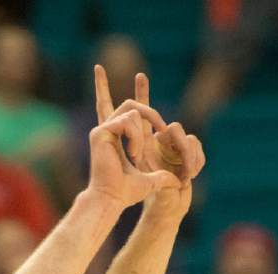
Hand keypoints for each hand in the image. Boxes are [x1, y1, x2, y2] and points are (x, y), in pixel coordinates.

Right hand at [88, 66, 203, 210]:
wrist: (112, 199)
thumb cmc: (126, 194)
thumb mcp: (150, 182)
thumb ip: (162, 177)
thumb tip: (178, 183)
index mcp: (117, 137)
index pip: (117, 109)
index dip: (104, 87)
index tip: (107, 69)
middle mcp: (108, 130)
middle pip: (129, 103)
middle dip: (148, 107)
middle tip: (162, 127)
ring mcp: (102, 130)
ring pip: (131, 110)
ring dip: (141, 131)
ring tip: (137, 153)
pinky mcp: (99, 133)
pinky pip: (126, 121)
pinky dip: (134, 137)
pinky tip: (132, 153)